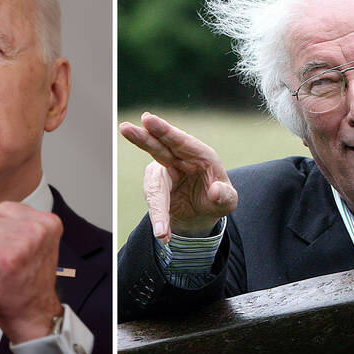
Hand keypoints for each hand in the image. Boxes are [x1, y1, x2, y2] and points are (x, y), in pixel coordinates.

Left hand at [0, 202, 63, 343]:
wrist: (35, 315)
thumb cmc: (30, 283)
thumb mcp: (23, 244)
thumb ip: (1, 222)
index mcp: (47, 222)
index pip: (4, 208)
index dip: (2, 231)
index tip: (15, 250)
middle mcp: (37, 230)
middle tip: (9, 263)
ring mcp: (22, 245)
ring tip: (2, 271)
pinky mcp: (5, 261)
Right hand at [119, 112, 236, 239]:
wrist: (201, 214)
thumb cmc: (217, 199)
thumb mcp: (228, 201)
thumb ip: (225, 195)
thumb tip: (215, 190)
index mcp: (199, 154)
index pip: (180, 140)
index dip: (163, 130)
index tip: (147, 119)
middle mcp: (178, 159)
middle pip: (157, 147)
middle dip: (142, 138)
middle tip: (125, 128)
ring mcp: (163, 171)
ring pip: (154, 185)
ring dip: (157, 209)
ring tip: (162, 232)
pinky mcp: (154, 187)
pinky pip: (155, 203)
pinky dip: (159, 218)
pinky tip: (164, 234)